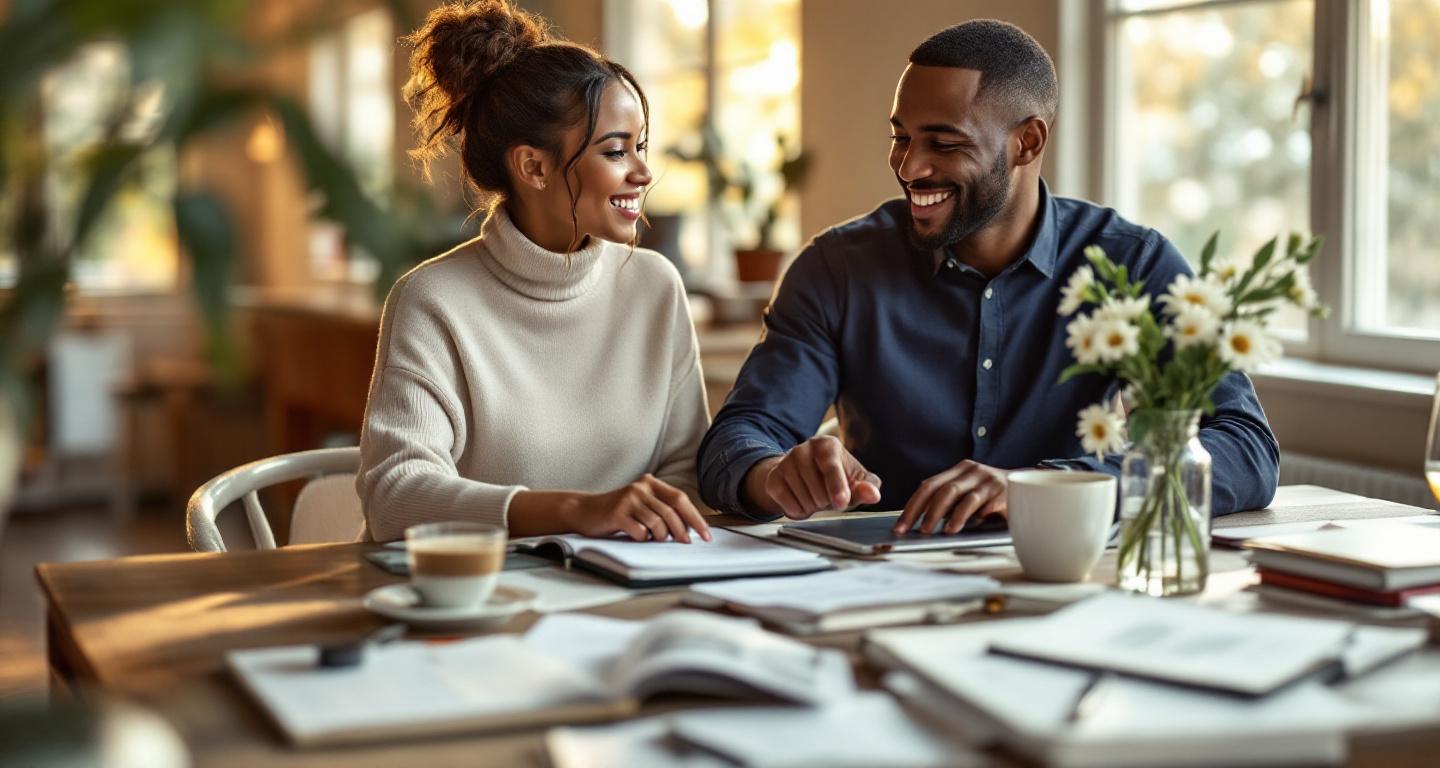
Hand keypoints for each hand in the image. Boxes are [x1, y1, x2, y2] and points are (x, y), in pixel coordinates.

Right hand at [565, 475, 711, 542]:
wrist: (583, 510)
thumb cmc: (617, 511)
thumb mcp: (641, 504)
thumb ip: (661, 510)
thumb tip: (688, 530)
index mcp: (650, 483)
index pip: (680, 499)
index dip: (695, 518)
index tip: (706, 534)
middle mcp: (640, 488)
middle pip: (671, 512)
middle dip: (682, 531)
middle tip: (685, 543)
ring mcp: (628, 499)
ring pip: (657, 523)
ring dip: (660, 537)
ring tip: (653, 538)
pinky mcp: (617, 513)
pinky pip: (640, 531)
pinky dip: (643, 538)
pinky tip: (637, 536)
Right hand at [744, 436, 881, 519]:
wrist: (804, 475)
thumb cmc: (837, 477)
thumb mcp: (856, 480)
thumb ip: (866, 487)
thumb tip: (872, 495)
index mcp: (827, 445)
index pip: (831, 467)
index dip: (838, 487)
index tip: (842, 502)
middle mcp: (803, 449)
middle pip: (818, 490)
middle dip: (827, 502)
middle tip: (828, 496)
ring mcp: (785, 462)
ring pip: (804, 500)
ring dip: (814, 508)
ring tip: (815, 497)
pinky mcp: (773, 478)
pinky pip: (788, 506)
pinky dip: (799, 512)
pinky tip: (802, 501)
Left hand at [895, 460, 1008, 535]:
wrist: (1033, 488)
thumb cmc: (995, 497)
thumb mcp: (970, 495)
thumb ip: (950, 502)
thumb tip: (922, 522)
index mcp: (960, 470)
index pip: (928, 485)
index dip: (912, 506)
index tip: (900, 526)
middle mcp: (972, 471)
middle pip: (939, 489)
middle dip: (921, 512)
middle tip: (912, 531)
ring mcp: (986, 480)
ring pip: (955, 494)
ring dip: (939, 514)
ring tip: (931, 531)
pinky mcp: (1000, 492)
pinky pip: (977, 504)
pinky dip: (962, 517)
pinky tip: (954, 529)